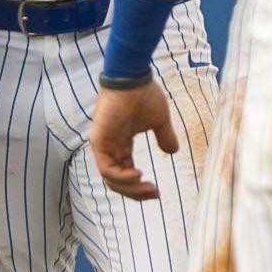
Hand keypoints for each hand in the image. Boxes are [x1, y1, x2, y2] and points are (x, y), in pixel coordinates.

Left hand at [91, 80, 178, 200]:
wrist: (133, 77)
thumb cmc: (144, 94)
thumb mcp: (159, 121)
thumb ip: (164, 137)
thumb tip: (173, 152)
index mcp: (121, 145)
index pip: (126, 174)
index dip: (140, 187)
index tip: (157, 192)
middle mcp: (110, 148)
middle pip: (117, 181)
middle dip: (136, 192)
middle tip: (155, 194)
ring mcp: (103, 145)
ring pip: (112, 179)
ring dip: (131, 188)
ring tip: (148, 187)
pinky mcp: (99, 140)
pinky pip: (107, 168)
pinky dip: (122, 177)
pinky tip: (137, 174)